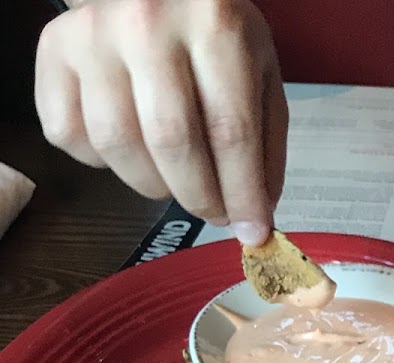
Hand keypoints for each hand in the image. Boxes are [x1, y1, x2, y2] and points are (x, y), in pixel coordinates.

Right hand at [35, 0, 286, 243]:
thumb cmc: (213, 32)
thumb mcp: (259, 72)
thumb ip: (264, 144)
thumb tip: (256, 216)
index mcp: (215, 28)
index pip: (230, 131)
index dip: (241, 194)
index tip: (251, 232)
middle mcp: (147, 25)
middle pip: (171, 142)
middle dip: (199, 197)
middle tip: (214, 212)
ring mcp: (93, 36)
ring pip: (117, 145)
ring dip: (153, 185)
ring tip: (176, 179)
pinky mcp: (54, 50)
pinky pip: (70, 135)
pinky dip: (102, 161)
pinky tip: (131, 147)